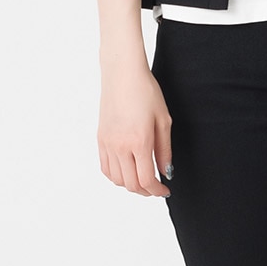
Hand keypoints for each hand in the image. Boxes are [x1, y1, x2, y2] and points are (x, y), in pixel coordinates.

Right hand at [98, 58, 172, 197]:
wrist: (122, 74)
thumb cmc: (146, 92)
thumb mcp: (163, 120)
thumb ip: (164, 150)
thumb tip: (166, 172)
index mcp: (139, 142)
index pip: (146, 180)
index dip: (157, 191)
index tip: (165, 190)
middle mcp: (120, 146)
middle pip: (130, 184)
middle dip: (145, 191)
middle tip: (156, 187)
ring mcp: (107, 143)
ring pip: (116, 179)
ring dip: (130, 185)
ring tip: (142, 179)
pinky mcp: (100, 139)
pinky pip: (105, 168)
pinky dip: (116, 176)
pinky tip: (127, 171)